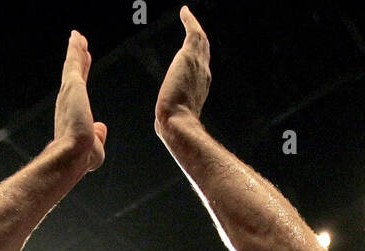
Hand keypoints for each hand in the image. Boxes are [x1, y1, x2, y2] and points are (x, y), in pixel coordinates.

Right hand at [54, 30, 106, 171]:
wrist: (73, 155)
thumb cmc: (82, 157)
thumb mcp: (96, 147)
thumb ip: (99, 135)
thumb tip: (102, 126)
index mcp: (72, 114)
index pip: (79, 91)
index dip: (82, 76)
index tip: (84, 65)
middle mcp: (67, 101)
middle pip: (74, 74)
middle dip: (77, 59)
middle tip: (79, 44)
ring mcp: (68, 92)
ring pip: (73, 65)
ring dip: (75, 50)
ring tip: (78, 36)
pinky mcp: (72, 85)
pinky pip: (73, 61)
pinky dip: (74, 49)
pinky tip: (76, 37)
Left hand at [155, 6, 210, 130]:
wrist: (178, 122)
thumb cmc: (173, 124)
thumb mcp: (172, 118)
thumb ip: (168, 115)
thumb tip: (160, 125)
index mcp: (200, 88)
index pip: (201, 69)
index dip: (199, 59)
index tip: (196, 54)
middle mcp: (204, 73)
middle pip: (205, 51)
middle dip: (201, 39)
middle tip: (195, 28)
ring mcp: (199, 63)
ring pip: (201, 40)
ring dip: (195, 27)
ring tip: (189, 17)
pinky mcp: (189, 55)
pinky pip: (193, 31)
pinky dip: (189, 20)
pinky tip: (184, 11)